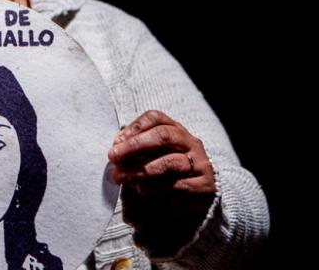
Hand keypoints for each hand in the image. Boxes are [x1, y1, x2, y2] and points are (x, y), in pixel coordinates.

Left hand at [107, 110, 215, 256]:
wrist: (191, 200)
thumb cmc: (163, 174)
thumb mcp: (150, 157)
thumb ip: (135, 152)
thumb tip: (114, 149)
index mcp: (175, 130)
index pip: (156, 118)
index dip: (134, 127)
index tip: (116, 141)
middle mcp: (190, 143)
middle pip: (164, 136)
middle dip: (135, 146)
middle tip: (113, 157)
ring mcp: (200, 164)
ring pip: (169, 162)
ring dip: (141, 170)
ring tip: (121, 177)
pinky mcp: (204, 187)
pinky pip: (178, 185)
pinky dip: (156, 187)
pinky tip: (142, 189)